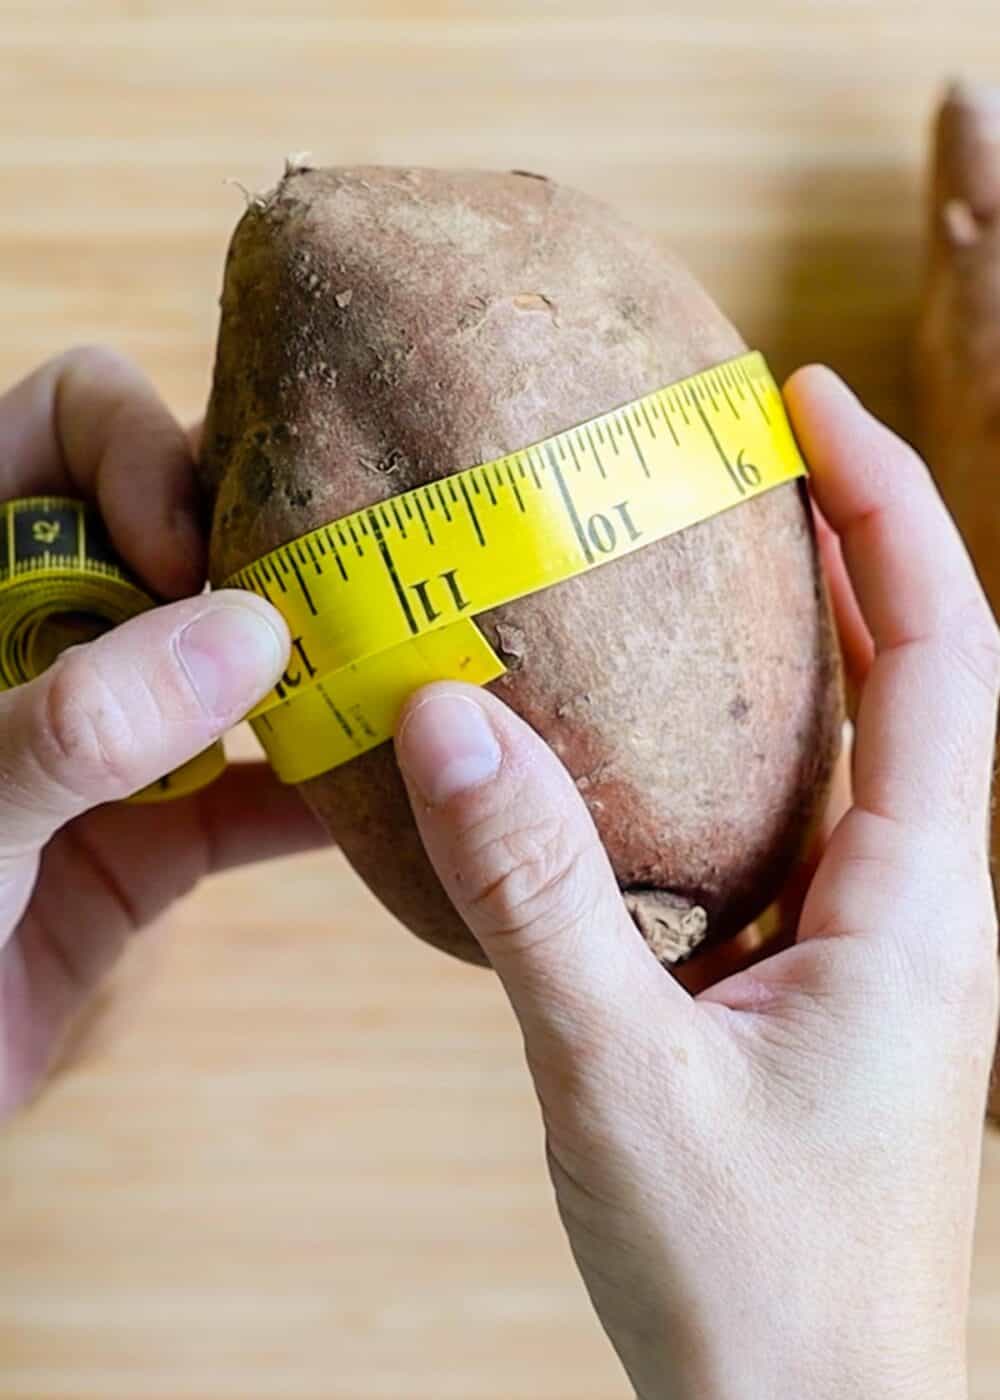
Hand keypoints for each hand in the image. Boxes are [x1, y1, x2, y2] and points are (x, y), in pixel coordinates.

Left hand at [0, 348, 326, 1116]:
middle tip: (363, 589)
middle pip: (181, 533)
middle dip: (272, 555)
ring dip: (315, 673)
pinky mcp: (148, 845)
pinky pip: (251, 802)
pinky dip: (315, 802)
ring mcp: (101, 740)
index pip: (66, 426)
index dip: (143, 458)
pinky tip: (396, 805)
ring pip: (231, 665)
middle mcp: (41, 636)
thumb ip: (82, 718)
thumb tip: (251, 631)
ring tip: (412, 674)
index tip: (192, 558)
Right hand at [393, 368, 999, 1399]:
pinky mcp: (817, 984)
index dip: (888, 507)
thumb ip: (533, 895)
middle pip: (916, 674)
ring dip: (802, 638)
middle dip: (850, 540)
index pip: (942, 651)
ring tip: (706, 550)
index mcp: (922, 907)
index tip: (812, 400)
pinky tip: (654, 737)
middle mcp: (920, 906)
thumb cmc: (760, 1289)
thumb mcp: (620, 1082)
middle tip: (749, 444)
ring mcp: (874, 945)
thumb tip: (447, 720)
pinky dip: (745, 747)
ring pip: (858, 750)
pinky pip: (794, 827)